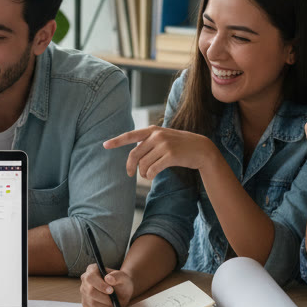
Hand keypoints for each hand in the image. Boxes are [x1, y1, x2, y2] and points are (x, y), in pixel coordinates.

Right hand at [79, 263, 133, 306]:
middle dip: (105, 298)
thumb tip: (108, 279)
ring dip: (106, 305)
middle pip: (90, 292)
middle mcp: (85, 280)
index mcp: (92, 269)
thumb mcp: (123, 277)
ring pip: (92, 303)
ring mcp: (84, 292)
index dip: (100, 285)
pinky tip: (109, 306)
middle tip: (114, 300)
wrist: (121, 291)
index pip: (90, 277)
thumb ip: (117, 276)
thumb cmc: (121, 282)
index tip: (111, 290)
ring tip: (114, 302)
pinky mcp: (86, 303)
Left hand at [103, 126, 218, 179]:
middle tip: (130, 174)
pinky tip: (152, 176)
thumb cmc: (180, 145)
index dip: (117, 141)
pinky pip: (153, 170)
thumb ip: (149, 142)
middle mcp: (157, 135)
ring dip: (143, 173)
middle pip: (135, 154)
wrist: (201, 149)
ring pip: (143, 164)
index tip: (105, 145)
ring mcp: (164, 145)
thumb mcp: (164, 138)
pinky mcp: (171, 156)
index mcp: (152, 130)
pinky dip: (150, 175)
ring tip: (148, 174)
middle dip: (131, 167)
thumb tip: (133, 156)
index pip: (130, 135)